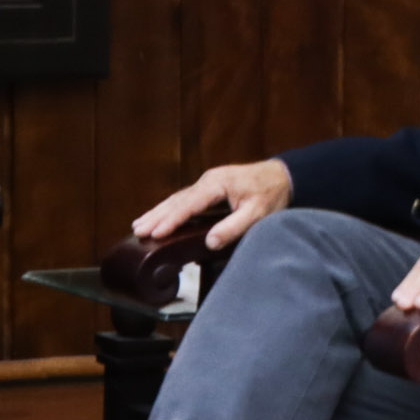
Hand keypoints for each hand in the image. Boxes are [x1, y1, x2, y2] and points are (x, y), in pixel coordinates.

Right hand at [134, 159, 292, 250]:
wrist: (282, 177)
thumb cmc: (271, 195)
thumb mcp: (258, 214)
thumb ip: (234, 228)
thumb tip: (209, 242)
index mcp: (217, 184)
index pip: (189, 205)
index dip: (171, 220)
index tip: (155, 233)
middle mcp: (208, 181)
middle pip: (177, 200)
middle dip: (156, 216)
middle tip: (137, 230)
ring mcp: (207, 183)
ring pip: (177, 198)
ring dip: (158, 212)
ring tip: (139, 225)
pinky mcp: (209, 187)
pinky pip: (184, 199)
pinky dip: (169, 209)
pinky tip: (159, 217)